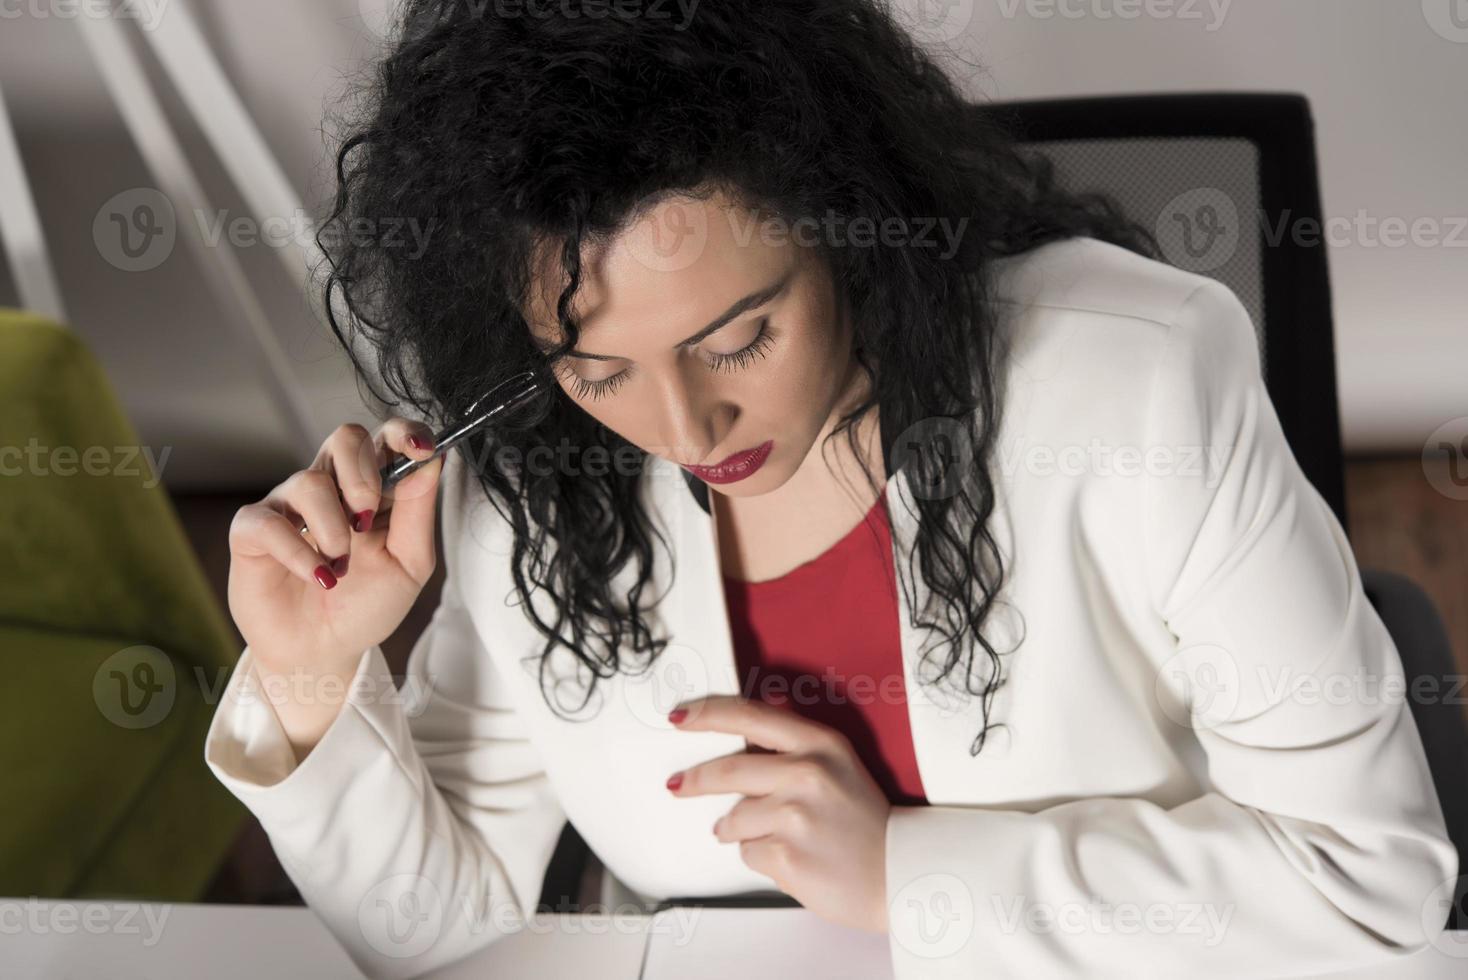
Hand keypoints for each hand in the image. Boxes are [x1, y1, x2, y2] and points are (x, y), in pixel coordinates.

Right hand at [226, 419, 442, 753]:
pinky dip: (300, 552)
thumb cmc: (367, 604)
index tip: (420, 449)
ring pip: (310, 482)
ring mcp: (289, 505)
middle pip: (344, 437)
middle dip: (362, 473)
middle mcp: (331, 487)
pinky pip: (271, 523)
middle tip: (368, 518)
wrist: (325, 651)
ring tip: (340, 565)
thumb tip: (432, 460)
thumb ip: (418, 511)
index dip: (403, 433)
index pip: (386, 438)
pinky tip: (316, 576)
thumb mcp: (409, 563)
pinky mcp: (253, 531)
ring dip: (334, 529)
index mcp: (373, 488)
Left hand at [666, 695, 891, 933]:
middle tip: (679, 785)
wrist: (899, 874)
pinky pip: (747, 852)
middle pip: (727, 770)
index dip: (708, 715)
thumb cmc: (865, 822)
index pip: (750, 716)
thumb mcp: (838, 765)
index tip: (680, 718)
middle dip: (695, 780)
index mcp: (821, 743)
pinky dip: (760, 858)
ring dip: (740, 831)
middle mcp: (808, 772)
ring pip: (733, 819)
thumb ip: (793, 746)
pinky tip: (791, 858)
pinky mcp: (786, 855)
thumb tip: (743, 733)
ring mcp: (796, 815)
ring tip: (774, 837)